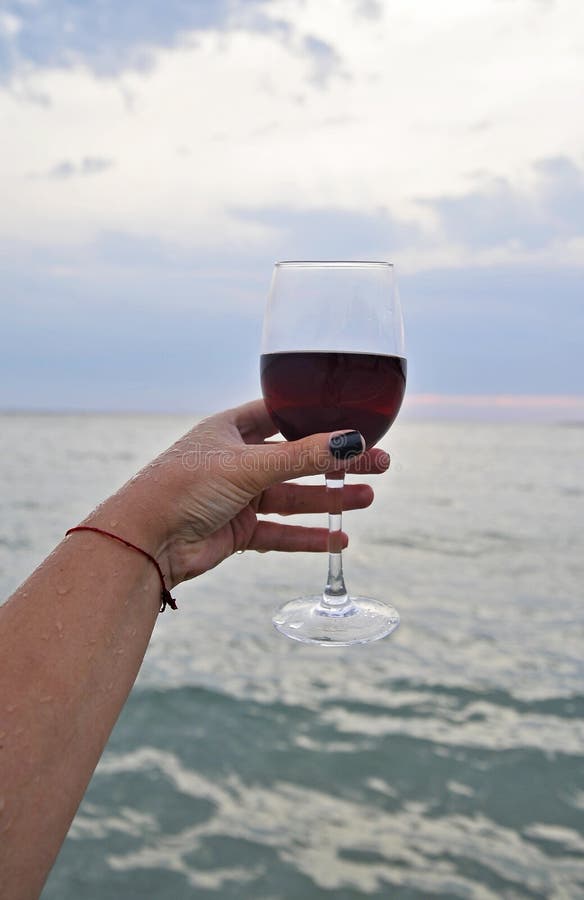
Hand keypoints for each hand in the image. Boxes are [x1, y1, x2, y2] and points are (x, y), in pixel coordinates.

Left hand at [96, 400, 390, 587]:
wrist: (144, 542)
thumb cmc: (184, 487)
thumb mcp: (249, 465)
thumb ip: (303, 457)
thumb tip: (352, 442)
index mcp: (231, 430)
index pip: (281, 415)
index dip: (316, 418)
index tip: (354, 421)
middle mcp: (236, 460)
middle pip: (297, 459)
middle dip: (336, 463)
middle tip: (379, 463)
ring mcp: (238, 497)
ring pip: (294, 497)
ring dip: (330, 499)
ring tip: (368, 498)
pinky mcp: (238, 532)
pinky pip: (281, 532)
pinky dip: (308, 536)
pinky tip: (339, 538)